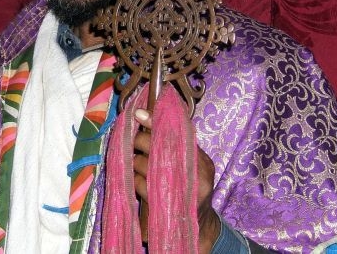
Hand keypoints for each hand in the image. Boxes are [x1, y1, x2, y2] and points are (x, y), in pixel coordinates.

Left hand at [133, 108, 219, 252]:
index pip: (177, 134)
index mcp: (201, 160)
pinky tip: (136, 178)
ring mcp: (180, 191)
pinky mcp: (164, 204)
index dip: (154, 122)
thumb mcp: (193, 161)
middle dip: (140, 141)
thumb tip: (143, 113)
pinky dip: (135, 178)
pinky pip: (140, 184)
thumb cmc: (191, 185)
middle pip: (157, 147)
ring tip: (137, 161)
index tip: (138, 114)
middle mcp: (195, 175)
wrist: (198, 223)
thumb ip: (176, 139)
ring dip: (135, 161)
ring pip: (145, 165)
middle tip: (134, 140)